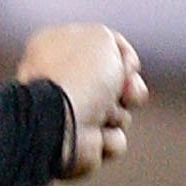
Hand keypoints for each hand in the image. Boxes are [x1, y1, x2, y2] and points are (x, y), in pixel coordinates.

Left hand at [16, 24, 146, 177]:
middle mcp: (61, 83)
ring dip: (119, 115)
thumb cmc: (78, 78)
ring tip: (100, 115)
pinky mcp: (80, 146)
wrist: (60, 125)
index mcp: (55, 49)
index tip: (124, 65)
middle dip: (130, 89)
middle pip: (117, 84)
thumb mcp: (101, 38)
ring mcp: (69, 116)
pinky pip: (114, 142)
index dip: (124, 58)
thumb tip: (118, 66)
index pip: (105, 50)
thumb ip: (112, 42)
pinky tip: (95, 137)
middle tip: (126, 92)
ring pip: (120, 114)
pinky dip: (111, 139)